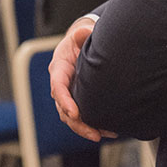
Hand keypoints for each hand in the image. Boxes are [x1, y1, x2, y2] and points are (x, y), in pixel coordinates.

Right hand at [49, 18, 114, 141]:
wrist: (80, 45)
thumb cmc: (79, 40)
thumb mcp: (79, 34)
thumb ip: (82, 34)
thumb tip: (86, 31)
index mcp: (59, 69)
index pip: (58, 87)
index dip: (65, 101)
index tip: (75, 113)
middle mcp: (60, 85)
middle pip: (63, 109)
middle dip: (77, 123)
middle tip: (94, 133)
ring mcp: (68, 95)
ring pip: (71, 118)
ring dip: (85, 128)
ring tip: (103, 135)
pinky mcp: (77, 101)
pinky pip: (81, 117)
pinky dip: (92, 125)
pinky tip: (108, 131)